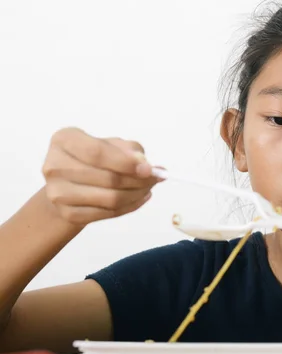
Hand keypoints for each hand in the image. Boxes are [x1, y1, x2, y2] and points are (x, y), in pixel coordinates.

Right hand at [41, 127, 158, 227]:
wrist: (70, 183)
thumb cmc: (95, 158)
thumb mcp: (112, 144)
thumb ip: (130, 150)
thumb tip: (147, 165)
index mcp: (64, 140)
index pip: (97, 152)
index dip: (126, 162)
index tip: (149, 169)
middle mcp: (54, 165)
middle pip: (107, 178)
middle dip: (139, 180)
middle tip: (156, 178)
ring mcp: (58, 192)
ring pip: (110, 199)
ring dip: (137, 194)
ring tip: (149, 187)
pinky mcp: (67, 213)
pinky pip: (108, 213)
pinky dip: (130, 206)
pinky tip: (139, 198)